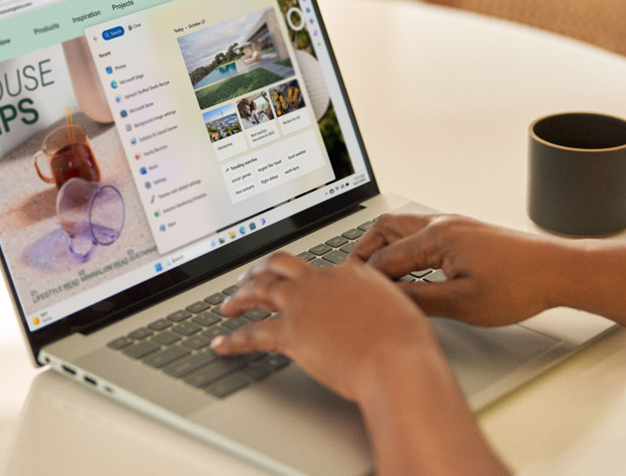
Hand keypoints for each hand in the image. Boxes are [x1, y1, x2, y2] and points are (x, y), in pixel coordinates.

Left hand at [212, 253, 442, 403]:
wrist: (396, 358)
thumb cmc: (404, 340)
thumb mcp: (398, 308)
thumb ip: (378, 305)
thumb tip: (375, 313)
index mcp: (349, 272)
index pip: (318, 268)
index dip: (304, 276)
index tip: (297, 282)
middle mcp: (321, 281)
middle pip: (280, 266)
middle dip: (260, 270)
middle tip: (247, 278)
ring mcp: (302, 304)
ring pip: (260, 291)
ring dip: (239, 297)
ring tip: (228, 305)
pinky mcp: (289, 332)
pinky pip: (251, 333)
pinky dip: (232, 339)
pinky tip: (221, 343)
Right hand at [352, 213, 558, 326]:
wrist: (558, 270)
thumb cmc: (520, 285)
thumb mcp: (464, 302)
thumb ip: (420, 300)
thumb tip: (389, 302)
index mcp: (437, 236)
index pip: (386, 258)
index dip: (366, 280)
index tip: (352, 297)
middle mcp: (443, 223)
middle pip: (386, 229)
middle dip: (364, 252)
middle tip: (351, 277)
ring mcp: (455, 225)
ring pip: (404, 228)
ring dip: (384, 247)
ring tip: (373, 273)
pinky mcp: (466, 233)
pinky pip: (421, 232)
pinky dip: (403, 246)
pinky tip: (407, 268)